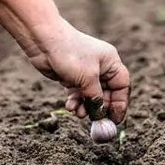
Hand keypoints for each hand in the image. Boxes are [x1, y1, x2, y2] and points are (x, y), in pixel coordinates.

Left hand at [0, 0, 129, 124]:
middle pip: (107, 93)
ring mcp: (85, 72)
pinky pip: (78, 94)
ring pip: (91, 96)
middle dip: (100, 108)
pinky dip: (76, 102)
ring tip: (78, 113)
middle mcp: (100, 67)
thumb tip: (100, 114)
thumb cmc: (69, 54)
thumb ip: (96, 98)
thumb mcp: (87, 78)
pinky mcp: (71, 77)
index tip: (115, 120)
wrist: (43, 42)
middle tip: (96, 122)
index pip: (122, 86)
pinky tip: (70, 107)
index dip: (120, 104)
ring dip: (86, 107)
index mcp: (110, 62)